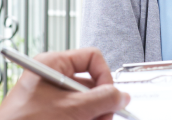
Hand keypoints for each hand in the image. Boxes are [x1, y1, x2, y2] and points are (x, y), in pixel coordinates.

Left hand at [0, 48, 130, 119]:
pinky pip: (75, 113)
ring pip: (85, 102)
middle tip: (102, 118)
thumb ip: (103, 99)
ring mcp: (51, 96)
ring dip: (92, 116)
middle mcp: (52, 77)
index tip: (109, 97)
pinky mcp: (50, 112)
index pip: (92, 58)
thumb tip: (121, 96)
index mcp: (53, 64)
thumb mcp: (73, 108)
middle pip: (90, 84)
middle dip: (99, 104)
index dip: (105, 77)